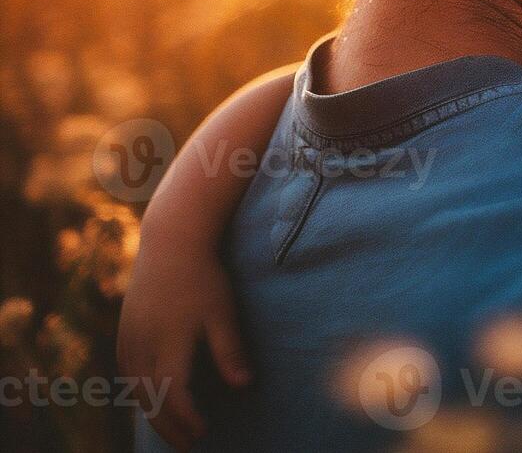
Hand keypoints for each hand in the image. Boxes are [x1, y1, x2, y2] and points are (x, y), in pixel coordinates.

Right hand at [117, 250, 250, 450]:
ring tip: (172, 431)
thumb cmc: (203, 278)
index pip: (174, 395)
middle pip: (151, 400)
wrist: (170, 244)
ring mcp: (128, 340)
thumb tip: (244, 385)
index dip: (187, 418)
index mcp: (168, 344)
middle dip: (168, 426)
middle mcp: (142, 346)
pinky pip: (126, 374)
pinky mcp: (123, 333)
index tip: (204, 431)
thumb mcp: (223, 312)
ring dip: (152, 414)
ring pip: (135, 390)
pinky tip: (152, 402)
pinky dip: (139, 394)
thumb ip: (230, 350)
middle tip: (189, 445)